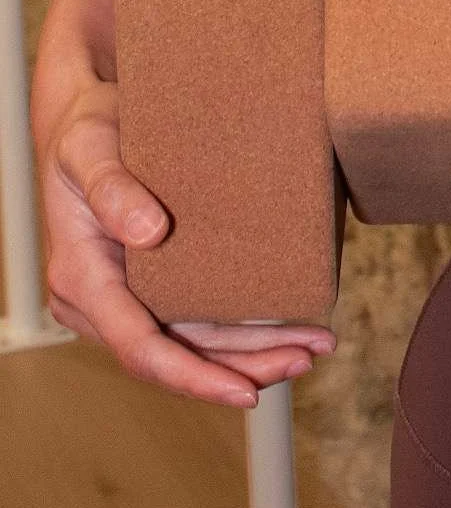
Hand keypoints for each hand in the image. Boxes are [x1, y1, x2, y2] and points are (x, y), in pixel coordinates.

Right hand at [38, 71, 335, 406]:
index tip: (245, 391)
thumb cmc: (86, 129)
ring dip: (250, 352)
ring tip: (311, 346)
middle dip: (242, 366)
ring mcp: (127, 296)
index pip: (139, 347)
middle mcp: (102, 301)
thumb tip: (149, 234)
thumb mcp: (88, 148)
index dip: (194, 376)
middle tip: (307, 356)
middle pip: (176, 353)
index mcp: (82, 280)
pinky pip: (196, 315)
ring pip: (192, 340)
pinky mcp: (152, 281)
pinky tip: (285, 323)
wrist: (85, 116)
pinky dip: (240, 326)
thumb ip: (112, 190)